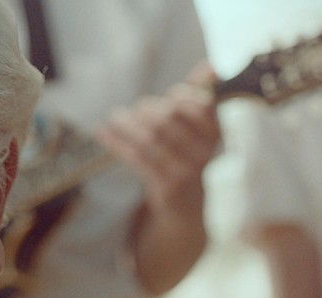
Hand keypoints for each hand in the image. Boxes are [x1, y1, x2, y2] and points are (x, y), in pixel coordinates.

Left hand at [96, 62, 219, 220]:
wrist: (186, 208)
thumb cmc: (189, 158)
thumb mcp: (199, 130)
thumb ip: (203, 97)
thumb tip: (212, 65)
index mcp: (217, 133)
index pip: (201, 104)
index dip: (181, 96)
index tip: (166, 98)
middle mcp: (206, 152)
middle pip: (169, 119)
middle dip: (148, 110)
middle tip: (135, 110)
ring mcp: (187, 170)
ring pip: (151, 137)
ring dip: (127, 124)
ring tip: (114, 117)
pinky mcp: (167, 186)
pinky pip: (137, 158)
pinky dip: (117, 142)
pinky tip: (103, 133)